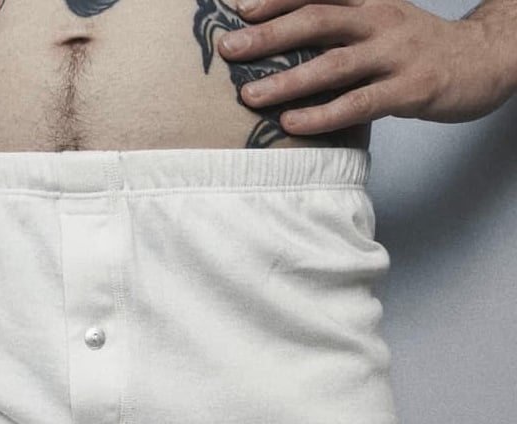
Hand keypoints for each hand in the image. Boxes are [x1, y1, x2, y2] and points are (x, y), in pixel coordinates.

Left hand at [218, 0, 515, 135]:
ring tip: (250, 96)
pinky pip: (359, 104)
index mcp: (368, 1)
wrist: (482, 60)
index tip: (234, 9)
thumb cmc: (415, 49)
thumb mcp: (378, 24)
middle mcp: (379, 19)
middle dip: (267, 35)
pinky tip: (293, 124)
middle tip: (228, 49)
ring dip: (288, 80)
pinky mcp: (410, 89)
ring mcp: (396, 53)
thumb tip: (279, 42)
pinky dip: (323, 114)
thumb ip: (337, 30)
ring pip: (333, 64)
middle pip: (316, 20)